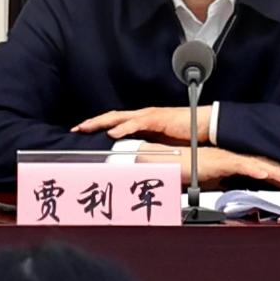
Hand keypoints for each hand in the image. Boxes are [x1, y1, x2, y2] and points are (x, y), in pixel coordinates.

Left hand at [78, 105, 212, 146]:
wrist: (203, 126)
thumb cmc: (184, 136)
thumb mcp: (159, 146)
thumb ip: (145, 152)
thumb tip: (133, 164)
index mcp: (140, 122)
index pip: (114, 123)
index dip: (97, 127)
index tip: (81, 133)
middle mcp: (141, 116)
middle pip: (111, 117)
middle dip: (92, 122)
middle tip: (76, 129)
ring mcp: (148, 116)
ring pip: (119, 117)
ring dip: (102, 122)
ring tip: (87, 127)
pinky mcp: (157, 118)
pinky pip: (136, 122)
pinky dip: (123, 127)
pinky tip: (112, 133)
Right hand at [174, 147, 279, 187]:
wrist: (168, 161)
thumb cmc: (184, 169)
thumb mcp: (208, 181)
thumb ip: (222, 185)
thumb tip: (231, 193)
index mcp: (230, 163)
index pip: (257, 168)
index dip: (275, 173)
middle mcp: (231, 158)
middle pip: (262, 164)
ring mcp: (227, 158)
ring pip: (256, 164)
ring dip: (275, 171)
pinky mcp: (219, 161)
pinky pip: (241, 165)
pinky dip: (255, 169)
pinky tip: (266, 175)